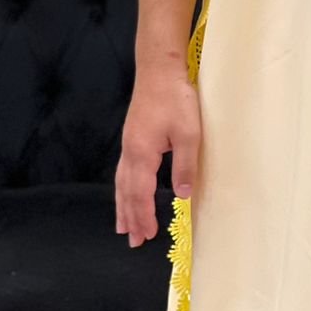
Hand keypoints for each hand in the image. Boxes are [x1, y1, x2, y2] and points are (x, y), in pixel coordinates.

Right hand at [114, 63, 200, 248]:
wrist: (159, 69)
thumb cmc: (176, 99)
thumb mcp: (189, 134)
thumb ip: (186, 166)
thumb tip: (183, 197)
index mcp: (142, 154)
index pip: (140, 194)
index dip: (144, 216)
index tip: (148, 236)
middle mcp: (130, 152)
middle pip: (126, 192)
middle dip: (130, 217)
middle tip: (133, 241)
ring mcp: (129, 144)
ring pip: (121, 182)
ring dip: (123, 206)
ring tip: (123, 226)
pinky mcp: (132, 136)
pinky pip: (123, 171)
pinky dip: (123, 188)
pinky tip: (126, 190)